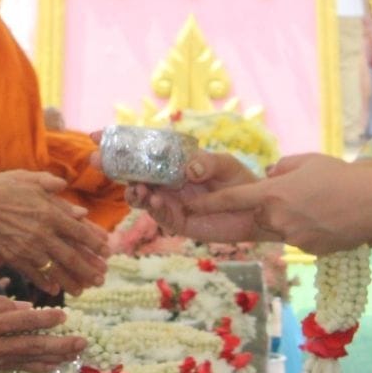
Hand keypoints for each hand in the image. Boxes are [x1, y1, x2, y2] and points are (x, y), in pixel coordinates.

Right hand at [0, 171, 109, 293]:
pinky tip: (55, 289)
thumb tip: (80, 210)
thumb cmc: (3, 186)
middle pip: (72, 256)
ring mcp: (28, 248)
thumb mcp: (31, 180)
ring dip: (72, 281)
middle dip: (89, 269)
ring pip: (55, 270)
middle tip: (102, 278)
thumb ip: (57, 194)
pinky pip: (34, 274)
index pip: (80, 232)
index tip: (108, 252)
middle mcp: (42, 233)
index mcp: (50, 213)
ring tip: (83, 290)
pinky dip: (45, 283)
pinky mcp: (14, 258)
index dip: (96, 244)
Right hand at [127, 150, 261, 240]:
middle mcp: (169, 185)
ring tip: (140, 190)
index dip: (131, 156)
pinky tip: (156, 200)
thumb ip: (208, 163)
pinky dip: (155, 208)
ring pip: (145, 200)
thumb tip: (189, 169)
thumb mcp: (224, 164)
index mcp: (175, 166)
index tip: (116, 149)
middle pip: (140, 180)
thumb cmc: (239, 182)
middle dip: (127, 177)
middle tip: (122, 174)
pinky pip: (161, 216)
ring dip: (137, 195)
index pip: (148, 160)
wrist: (255, 210)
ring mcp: (172, 204)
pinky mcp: (178, 222)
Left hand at [178, 153, 371, 254]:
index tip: (187, 208)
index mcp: (272, 195)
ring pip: (276, 229)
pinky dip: (304, 229)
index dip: (206, 205)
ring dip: (285, 219)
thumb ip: (282, 170)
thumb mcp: (307, 162)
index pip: (230, 201)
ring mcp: (293, 239)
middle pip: (251, 219)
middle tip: (258, 207)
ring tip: (315, 206)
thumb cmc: (343, 176)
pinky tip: (327, 218)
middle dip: (248, 214)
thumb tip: (271, 176)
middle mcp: (277, 220)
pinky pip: (297, 238)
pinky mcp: (310, 251)